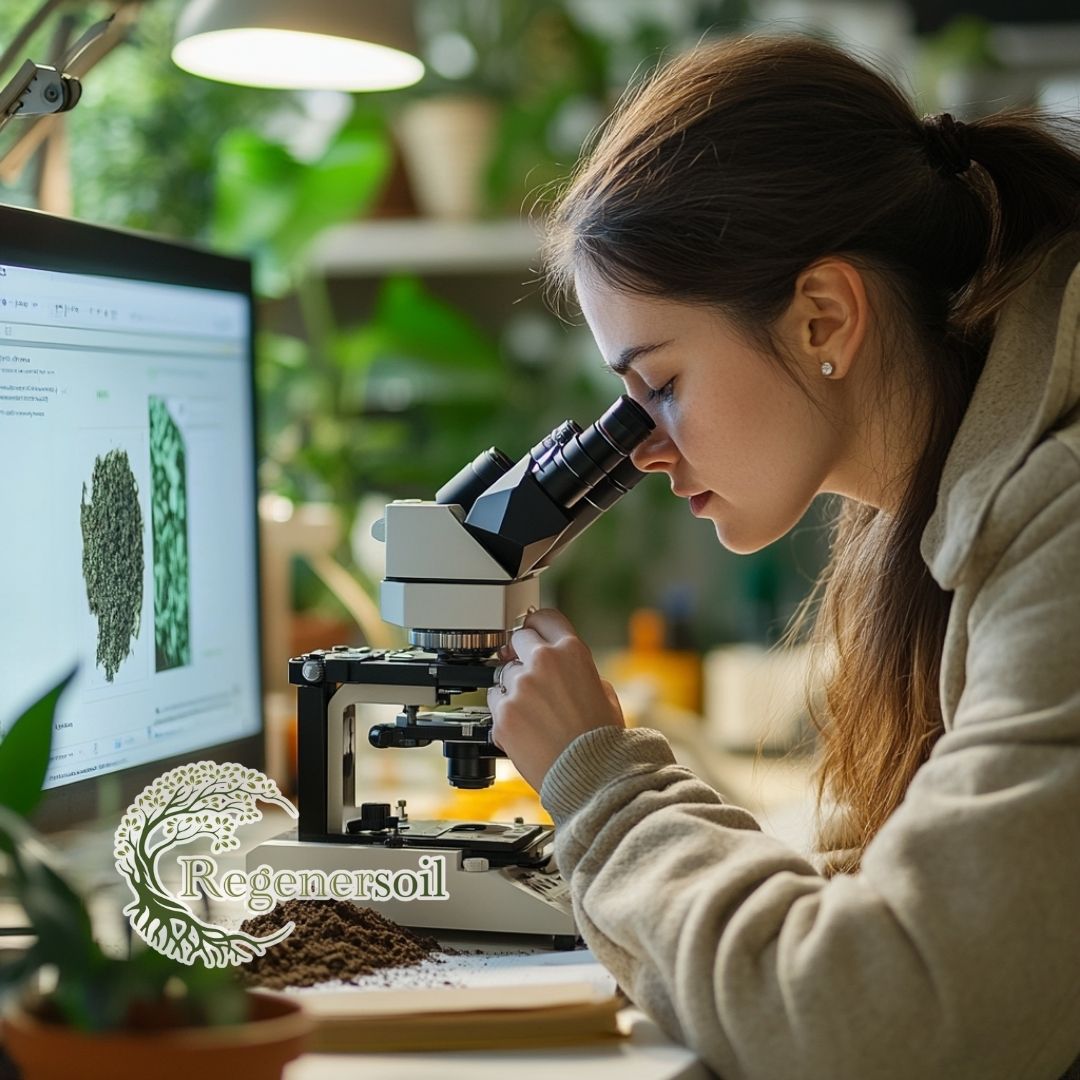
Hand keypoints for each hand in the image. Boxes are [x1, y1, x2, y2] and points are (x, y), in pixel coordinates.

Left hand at [486, 608, 624, 792]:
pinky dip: (505, 713)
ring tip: (535, 714)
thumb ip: (576, 668)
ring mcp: (520, 687)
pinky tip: (525, 728)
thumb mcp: (602, 690)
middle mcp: (543, 662)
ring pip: (503, 674)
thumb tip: (558, 663)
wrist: (591, 775)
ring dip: (513, 687)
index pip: (544, 617)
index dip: (537, 625)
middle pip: (518, 639)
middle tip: (532, 677)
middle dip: (522, 654)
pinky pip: (495, 702)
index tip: (533, 632)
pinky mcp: (503, 714)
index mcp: (572, 651)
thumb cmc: (601, 738)